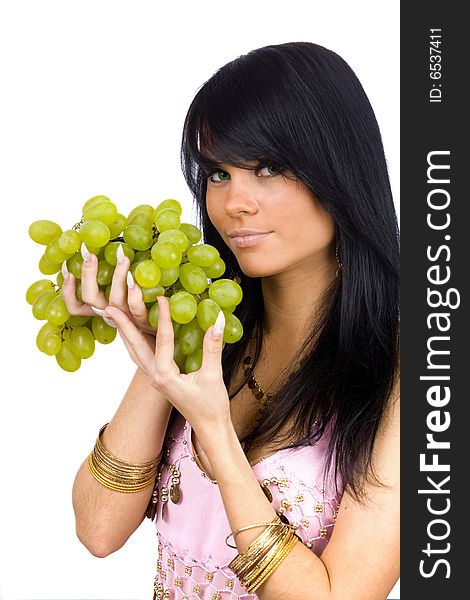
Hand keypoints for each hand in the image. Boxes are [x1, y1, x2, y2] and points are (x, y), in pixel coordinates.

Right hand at [61, 244, 155, 363]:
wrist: (175, 342)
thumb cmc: (153, 312)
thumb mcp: (133, 295)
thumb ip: (123, 277)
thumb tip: (116, 249)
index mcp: (106, 310)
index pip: (75, 306)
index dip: (67, 291)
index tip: (67, 269)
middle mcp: (114, 316)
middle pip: (91, 298)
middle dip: (89, 274)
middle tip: (91, 254)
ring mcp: (131, 321)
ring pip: (115, 302)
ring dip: (117, 278)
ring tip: (122, 258)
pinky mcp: (148, 323)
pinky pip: (140, 311)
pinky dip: (138, 296)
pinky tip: (141, 280)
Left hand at [104, 296, 230, 437]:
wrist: (209, 427)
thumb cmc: (211, 406)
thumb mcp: (213, 375)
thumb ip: (212, 347)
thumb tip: (216, 320)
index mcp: (165, 376)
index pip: (161, 341)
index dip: (163, 318)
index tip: (161, 297)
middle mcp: (154, 376)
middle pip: (134, 346)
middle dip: (123, 324)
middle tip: (109, 305)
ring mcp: (154, 378)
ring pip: (134, 351)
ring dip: (125, 332)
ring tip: (114, 315)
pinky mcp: (159, 379)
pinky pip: (141, 356)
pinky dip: (134, 341)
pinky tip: (134, 333)